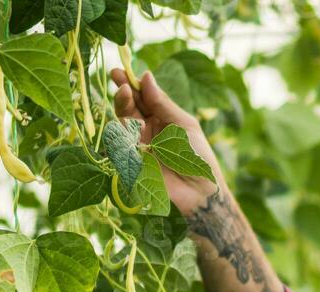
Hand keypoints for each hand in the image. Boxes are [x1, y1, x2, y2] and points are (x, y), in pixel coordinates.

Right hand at [108, 68, 222, 216]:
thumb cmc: (199, 157)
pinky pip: (120, 143)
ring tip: (125, 94)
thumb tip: (146, 76)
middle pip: (130, 106)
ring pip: (122, 121)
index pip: (144, 97)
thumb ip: (163, 104)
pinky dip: (120, 131)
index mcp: (162, 118)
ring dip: (122, 106)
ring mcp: (138, 145)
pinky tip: (125, 121)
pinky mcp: (131, 161)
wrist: (201, 193)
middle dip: (123, 91)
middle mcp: (147, 129)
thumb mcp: (185, 125)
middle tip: (118, 77)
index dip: (133, 83)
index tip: (123, 70)